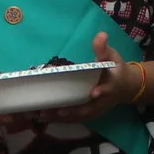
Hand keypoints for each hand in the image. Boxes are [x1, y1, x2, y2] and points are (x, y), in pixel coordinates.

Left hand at [0, 34, 153, 133]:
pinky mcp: (81, 115)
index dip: (100, 93)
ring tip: (30, 114)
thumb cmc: (116, 70)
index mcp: (109, 87)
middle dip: (61, 112)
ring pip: (69, 117)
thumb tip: (100, 35)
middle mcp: (98, 103)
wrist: (123, 89)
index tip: (92, 94)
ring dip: (51, 117)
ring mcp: (89, 112)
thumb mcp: (113, 57)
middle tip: (42, 111)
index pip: (105, 91)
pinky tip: (33, 115)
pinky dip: (50, 118)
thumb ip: (104, 48)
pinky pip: (65, 118)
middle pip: (80, 111)